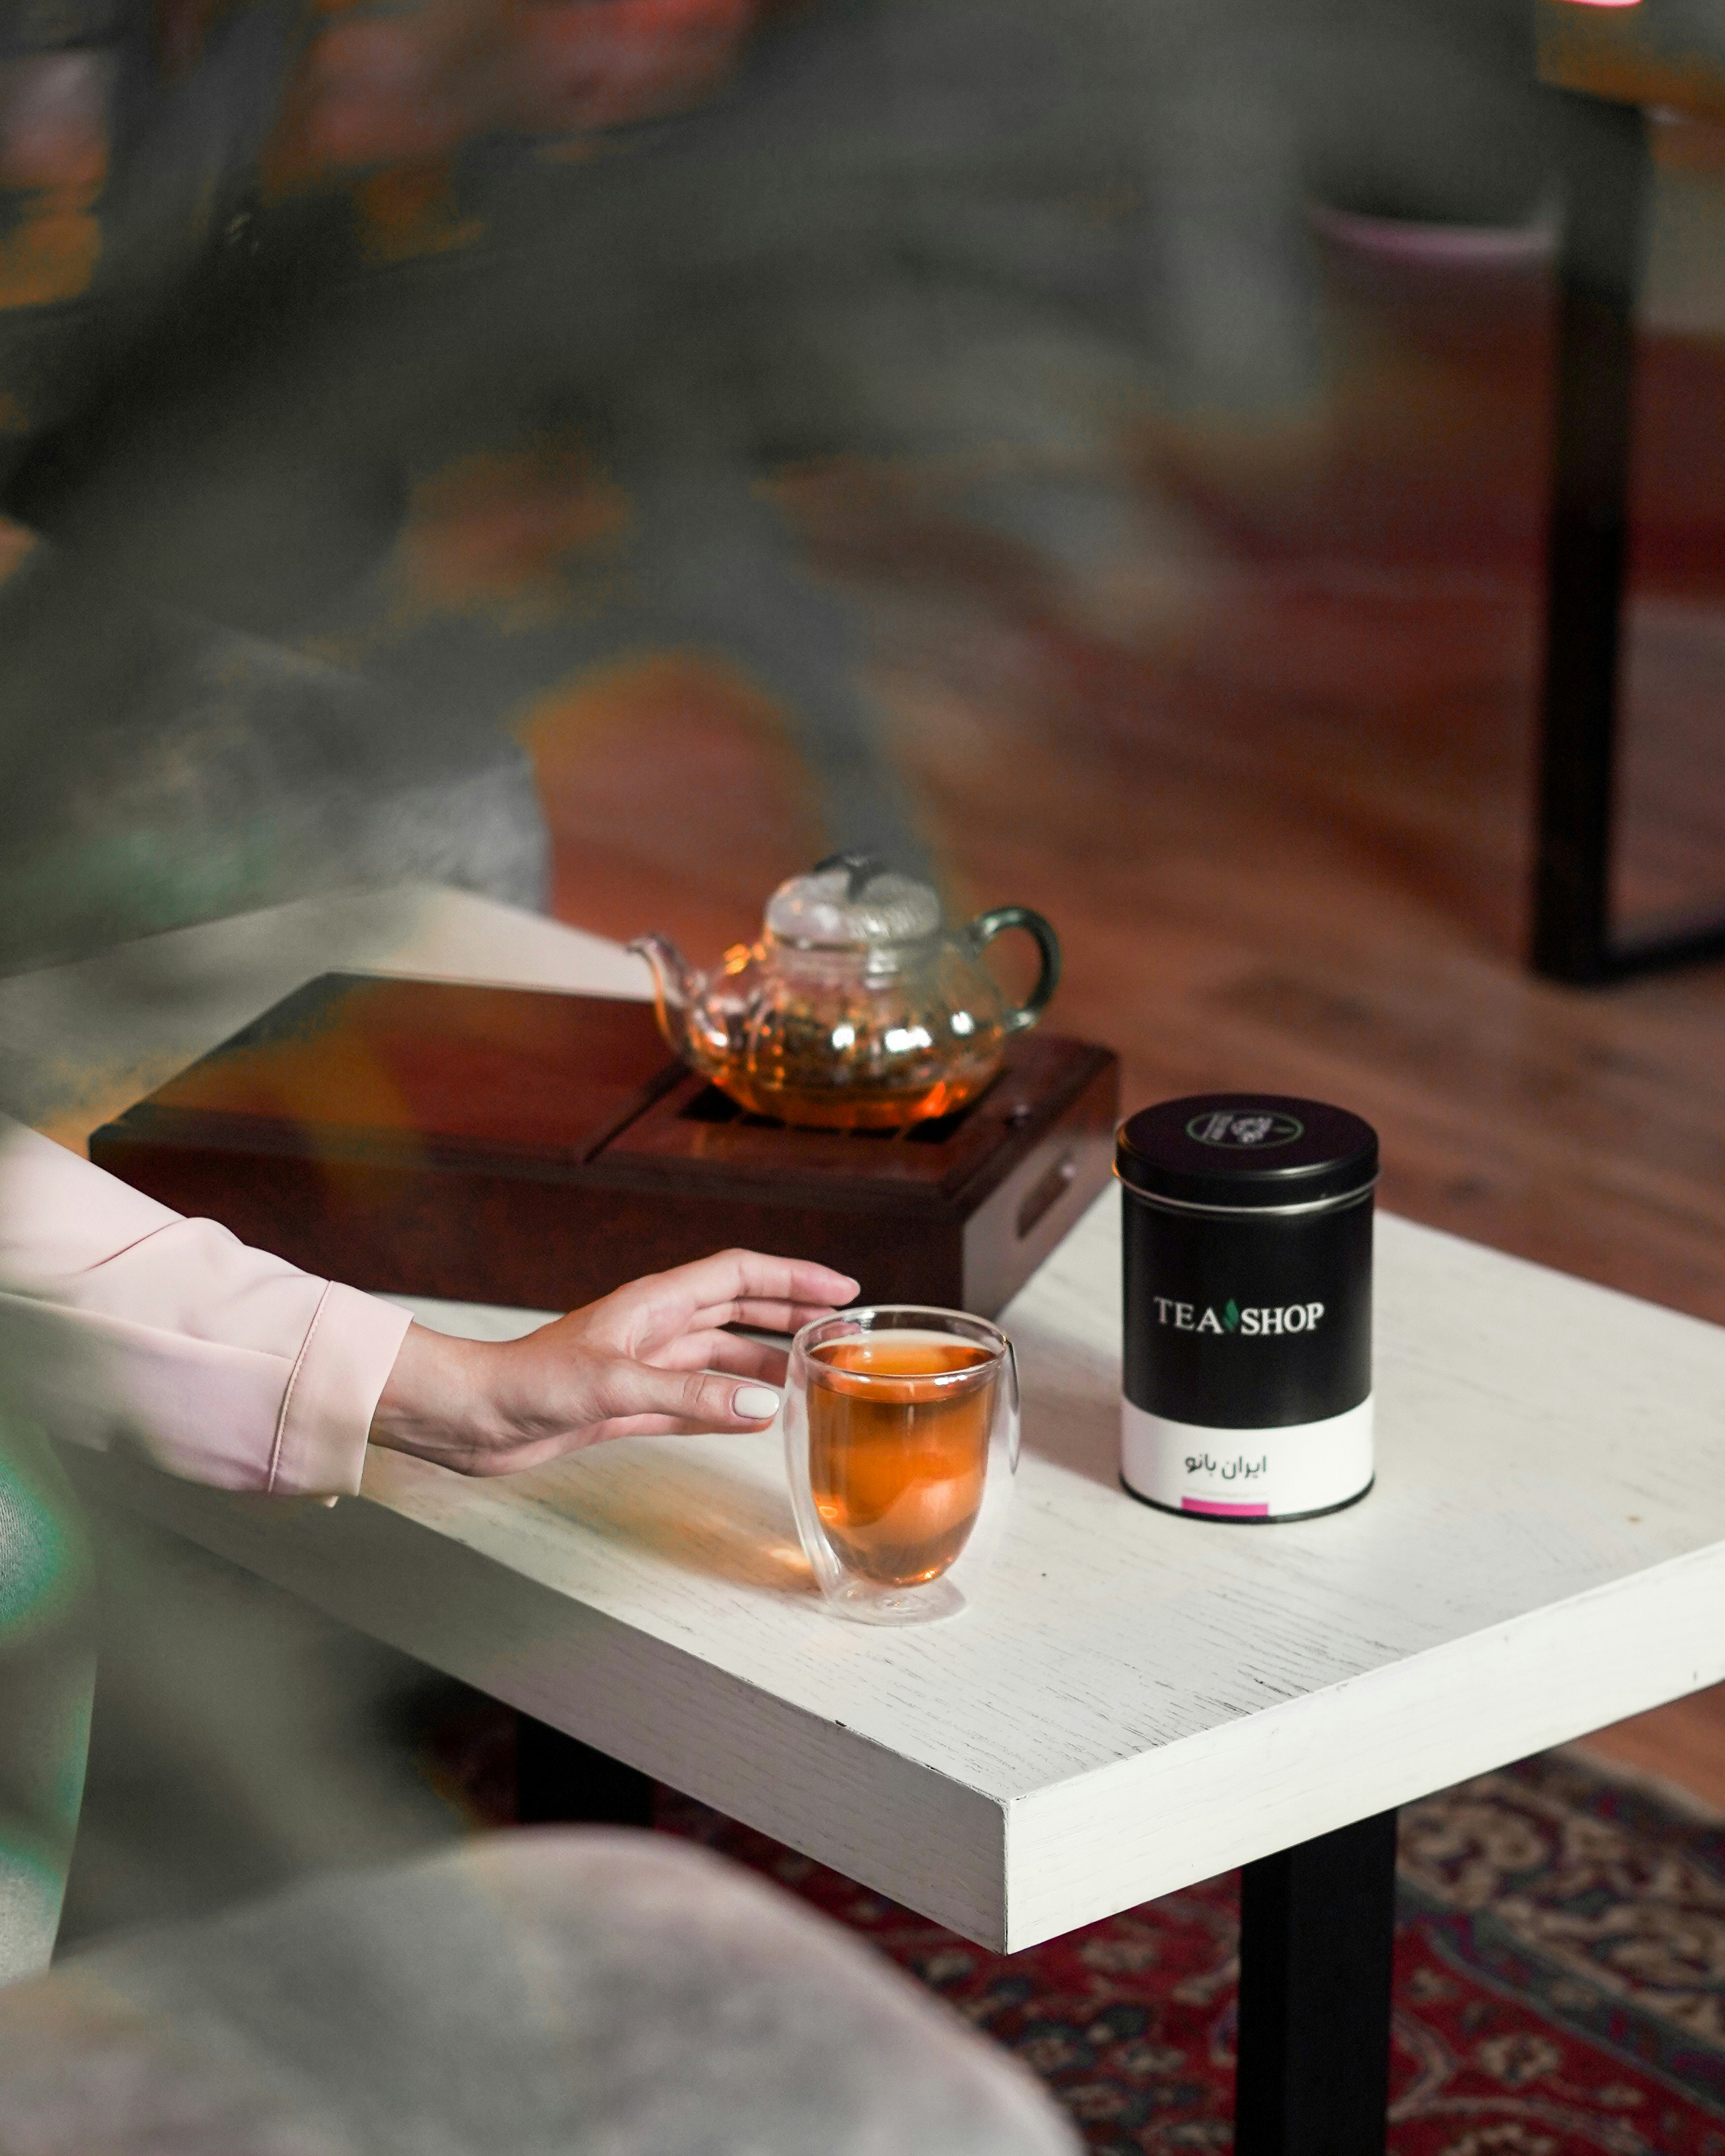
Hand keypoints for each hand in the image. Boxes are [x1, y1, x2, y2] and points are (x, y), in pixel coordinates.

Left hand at [369, 1249, 856, 1476]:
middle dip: (793, 1315)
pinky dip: (732, 1407)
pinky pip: (698, 1402)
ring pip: (724, 1358)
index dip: (793, 1276)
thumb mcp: (613, 1387)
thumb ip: (688, 1396)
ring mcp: (645, 1367)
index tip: (841, 1289)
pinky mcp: (631, 1406)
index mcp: (654, 1304)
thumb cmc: (526, 1384)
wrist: (472, 1418)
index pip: (739, 1274)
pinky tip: (760, 1418)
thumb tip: (761, 1404)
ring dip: (768, 1364)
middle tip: (846, 1332)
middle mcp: (655, 1329)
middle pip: (741, 1310)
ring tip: (814, 1379)